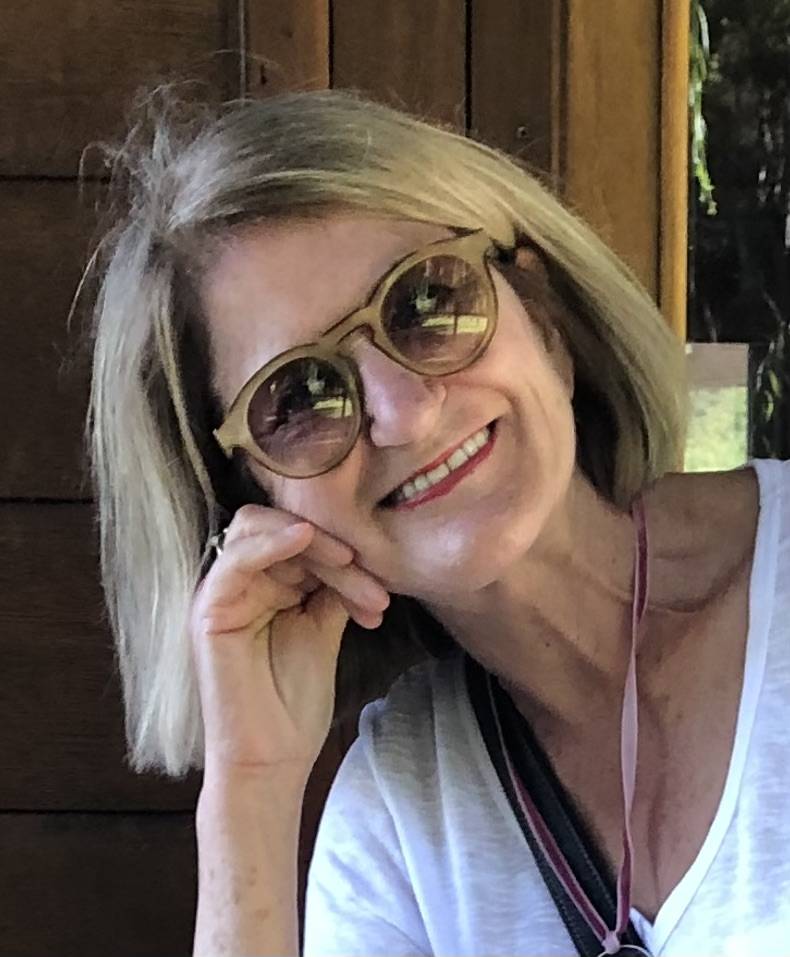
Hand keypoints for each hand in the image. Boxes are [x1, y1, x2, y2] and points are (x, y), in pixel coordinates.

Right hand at [190, 505, 389, 777]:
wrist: (273, 759)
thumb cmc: (294, 702)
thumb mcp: (324, 628)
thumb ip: (330, 586)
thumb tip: (353, 549)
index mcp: (265, 585)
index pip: (297, 536)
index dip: (339, 547)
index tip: (380, 583)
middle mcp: (240, 583)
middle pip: (282, 527)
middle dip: (333, 547)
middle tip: (372, 582)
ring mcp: (222, 593)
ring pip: (263, 532)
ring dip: (314, 544)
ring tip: (352, 569)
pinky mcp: (209, 609)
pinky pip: (236, 558)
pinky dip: (271, 541)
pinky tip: (305, 538)